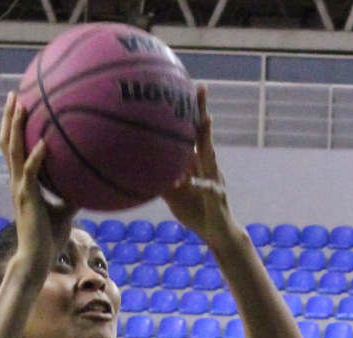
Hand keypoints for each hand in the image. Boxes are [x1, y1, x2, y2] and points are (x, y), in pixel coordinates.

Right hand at [0, 92, 73, 283]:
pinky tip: (43, 141)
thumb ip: (72, 194)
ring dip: (16, 127)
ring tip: (21, 106)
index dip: (14, 128)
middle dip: (10, 118)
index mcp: (22, 182)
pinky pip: (30, 172)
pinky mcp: (27, 198)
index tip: (20, 106)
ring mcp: (20, 188)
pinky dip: (36, 156)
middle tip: (14, 94)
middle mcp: (17, 181)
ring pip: (12, 151)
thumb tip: (88, 182)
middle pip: (7, 142)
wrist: (39, 258)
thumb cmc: (50, 238)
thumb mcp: (65, 210)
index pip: (14, 148)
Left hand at [161, 86, 232, 244]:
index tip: (181, 88)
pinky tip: (184, 179)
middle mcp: (209, 164)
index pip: (193, 132)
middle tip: (200, 87)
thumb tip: (134, 169)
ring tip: (205, 118)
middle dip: (202, 110)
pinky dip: (195, 182)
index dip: (189, 112)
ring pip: (210, 153)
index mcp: (198, 162)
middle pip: (205, 134)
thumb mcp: (173, 194)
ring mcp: (215, 178)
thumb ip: (159, 179)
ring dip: (207, 136)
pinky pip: (205, 186)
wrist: (218, 234)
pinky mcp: (216, 196)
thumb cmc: (196, 212)